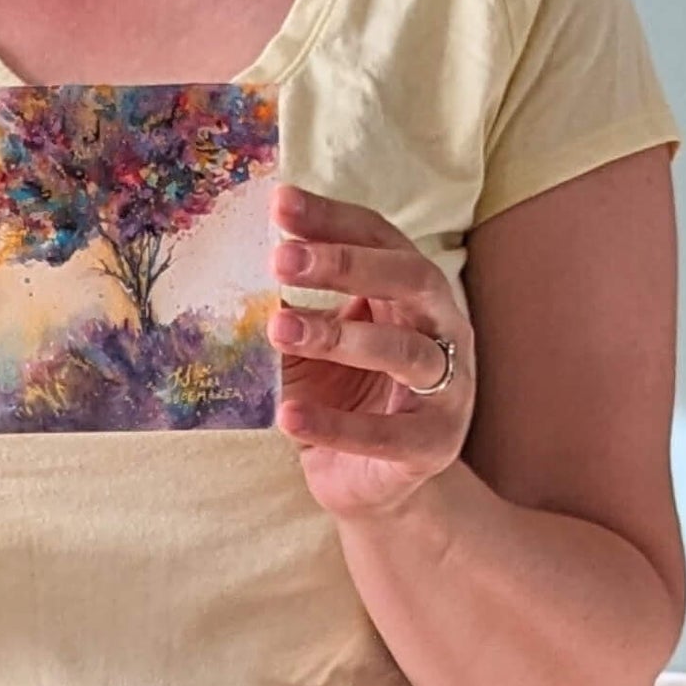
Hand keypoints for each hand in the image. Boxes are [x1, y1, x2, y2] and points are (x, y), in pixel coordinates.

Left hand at [268, 186, 474, 519]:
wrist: (376, 482)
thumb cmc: (344, 392)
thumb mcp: (315, 337)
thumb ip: (294, 300)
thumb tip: (238, 258)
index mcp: (412, 289)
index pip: (379, 237)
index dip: (332, 217)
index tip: (279, 203)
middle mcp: (442, 327)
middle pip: (409, 278)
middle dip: (345, 263)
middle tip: (281, 260)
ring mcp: (448, 387)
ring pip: (404, 351)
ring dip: (337, 337)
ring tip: (278, 329)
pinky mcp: (432, 445)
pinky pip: (385, 433)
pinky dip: (334, 424)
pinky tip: (287, 415)